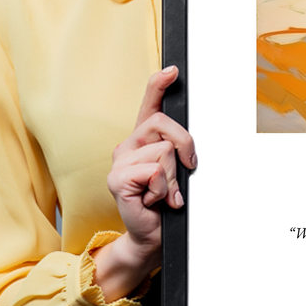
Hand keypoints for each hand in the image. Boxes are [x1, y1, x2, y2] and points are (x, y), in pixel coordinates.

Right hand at [92, 66, 196, 300]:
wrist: (153, 235)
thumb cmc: (166, 202)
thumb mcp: (177, 170)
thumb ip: (178, 151)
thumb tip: (188, 143)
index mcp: (143, 139)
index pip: (150, 104)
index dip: (159, 84)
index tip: (173, 70)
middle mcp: (128, 145)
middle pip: (164, 124)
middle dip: (185, 146)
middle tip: (186, 170)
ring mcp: (119, 161)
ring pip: (164, 151)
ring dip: (173, 177)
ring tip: (164, 193)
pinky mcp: (117, 179)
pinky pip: (154, 171)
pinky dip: (163, 189)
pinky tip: (154, 200)